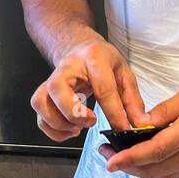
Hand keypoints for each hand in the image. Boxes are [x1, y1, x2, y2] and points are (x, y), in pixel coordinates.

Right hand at [31, 36, 149, 141]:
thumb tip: (140, 123)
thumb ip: (132, 99)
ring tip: (77, 129)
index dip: (113, 113)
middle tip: (90, 122)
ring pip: (41, 102)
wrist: (78, 47)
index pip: (102, 88)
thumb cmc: (101, 60)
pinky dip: (51, 129)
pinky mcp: (44, 92)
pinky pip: (38, 114)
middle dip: (73, 112)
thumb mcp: (123, 72)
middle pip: (57, 88)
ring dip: (59, 122)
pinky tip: (69, 130)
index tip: (121, 129)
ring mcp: (51, 79)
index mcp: (93, 58)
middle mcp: (67, 67)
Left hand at [103, 83, 178, 177]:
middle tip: (106, 155)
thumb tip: (142, 122)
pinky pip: (169, 175)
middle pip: (153, 170)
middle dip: (126, 167)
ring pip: (159, 177)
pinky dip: (152, 171)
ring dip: (137, 171)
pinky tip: (143, 158)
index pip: (155, 151)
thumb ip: (167, 109)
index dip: (130, 158)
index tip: (111, 160)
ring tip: (120, 157)